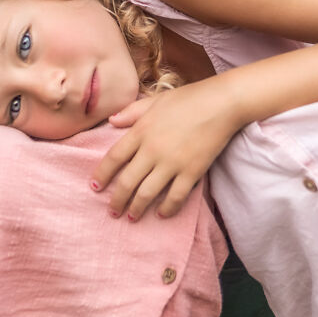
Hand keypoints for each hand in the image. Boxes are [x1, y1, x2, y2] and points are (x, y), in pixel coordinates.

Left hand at [91, 81, 241, 219]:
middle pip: (127, 181)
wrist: (222, 103)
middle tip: (112, 211)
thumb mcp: (155, 100)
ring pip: (147, 193)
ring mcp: (172, 162)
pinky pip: (176, 196)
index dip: (102, 175)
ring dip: (137, 209)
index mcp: (141, 130)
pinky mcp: (192, 171)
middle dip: (117, 200)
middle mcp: (152, 149)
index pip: (114, 157)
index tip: (95, 187)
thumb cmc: (189, 98)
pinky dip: (167, 208)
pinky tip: (161, 213)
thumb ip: (132, 112)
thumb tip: (111, 121)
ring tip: (132, 218)